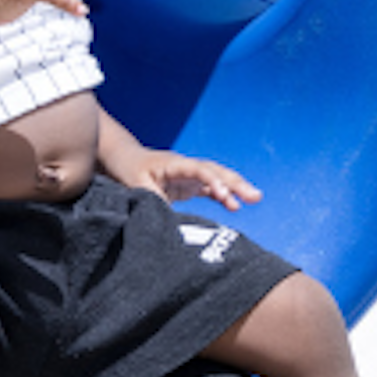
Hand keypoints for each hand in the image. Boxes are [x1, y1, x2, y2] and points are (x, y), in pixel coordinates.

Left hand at [120, 148, 259, 207]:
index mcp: (173, 164)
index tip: (224, 194)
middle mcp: (186, 167)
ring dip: (235, 188)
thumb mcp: (136, 186)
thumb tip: (170, 218)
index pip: (199, 170)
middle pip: (215, 171)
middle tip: (254, 195)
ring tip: (255, 198)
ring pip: (217, 178)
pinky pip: (210, 189)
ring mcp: (188, 175)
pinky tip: (235, 206)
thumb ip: (154, 200)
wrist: (121, 158)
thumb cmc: (127, 169)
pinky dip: (222, 196)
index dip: (213, 181)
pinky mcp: (187, 184)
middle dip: (235, 183)